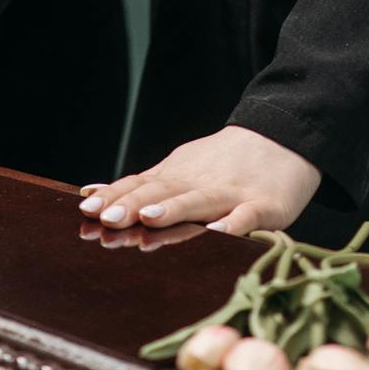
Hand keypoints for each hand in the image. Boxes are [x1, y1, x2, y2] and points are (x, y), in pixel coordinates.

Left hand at [77, 125, 320, 235]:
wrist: (281, 138)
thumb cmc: (223, 163)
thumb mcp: (180, 168)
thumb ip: (141, 186)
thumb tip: (91, 194)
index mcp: (178, 176)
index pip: (141, 186)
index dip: (115, 198)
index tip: (87, 210)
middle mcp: (199, 183)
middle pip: (164, 193)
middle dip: (134, 206)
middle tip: (107, 219)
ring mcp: (231, 193)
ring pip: (199, 202)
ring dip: (175, 211)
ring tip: (150, 221)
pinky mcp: (263, 205)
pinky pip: (248, 215)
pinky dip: (234, 223)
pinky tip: (221, 231)